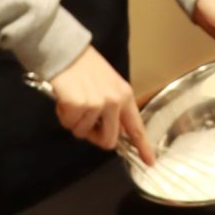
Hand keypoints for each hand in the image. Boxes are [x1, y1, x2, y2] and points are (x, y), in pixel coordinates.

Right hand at [48, 46, 152, 160]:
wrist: (66, 51)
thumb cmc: (85, 68)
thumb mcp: (108, 85)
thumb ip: (114, 108)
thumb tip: (116, 131)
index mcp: (124, 96)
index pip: (136, 127)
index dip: (143, 147)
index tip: (150, 162)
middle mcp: (114, 102)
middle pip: (108, 140)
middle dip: (94, 136)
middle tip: (84, 120)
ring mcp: (96, 104)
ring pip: (83, 133)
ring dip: (75, 121)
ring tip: (73, 100)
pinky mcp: (77, 105)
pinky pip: (69, 124)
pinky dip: (64, 115)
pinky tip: (64, 99)